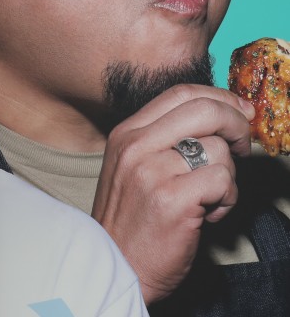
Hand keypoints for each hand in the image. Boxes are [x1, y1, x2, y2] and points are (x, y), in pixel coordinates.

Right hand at [91, 84, 253, 303]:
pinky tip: (208, 215)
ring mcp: (152, 171)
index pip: (180, 94)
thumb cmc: (131, 221)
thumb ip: (165, 141)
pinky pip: (223, 180)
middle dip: (237, 125)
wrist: (117, 266)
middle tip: (243, 146)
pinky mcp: (172, 199)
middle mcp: (135, 146)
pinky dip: (227, 200)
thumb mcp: (133, 168)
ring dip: (229, 176)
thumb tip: (219, 118)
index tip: (240, 111)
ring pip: (219, 149)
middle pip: (204, 110)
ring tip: (210, 198)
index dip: (219, 98)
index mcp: (126, 134)